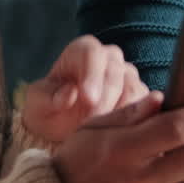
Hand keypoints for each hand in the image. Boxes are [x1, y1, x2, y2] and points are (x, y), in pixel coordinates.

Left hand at [22, 35, 146, 143]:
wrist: (61, 124)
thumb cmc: (48, 108)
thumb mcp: (38, 104)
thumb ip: (50, 98)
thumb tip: (69, 94)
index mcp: (82, 50)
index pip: (92, 53)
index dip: (92, 75)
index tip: (88, 99)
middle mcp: (109, 57)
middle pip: (114, 72)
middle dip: (102, 100)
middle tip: (88, 123)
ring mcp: (128, 74)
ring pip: (132, 88)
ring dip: (117, 112)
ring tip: (98, 130)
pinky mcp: (141, 95)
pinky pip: (145, 104)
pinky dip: (133, 119)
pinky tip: (115, 132)